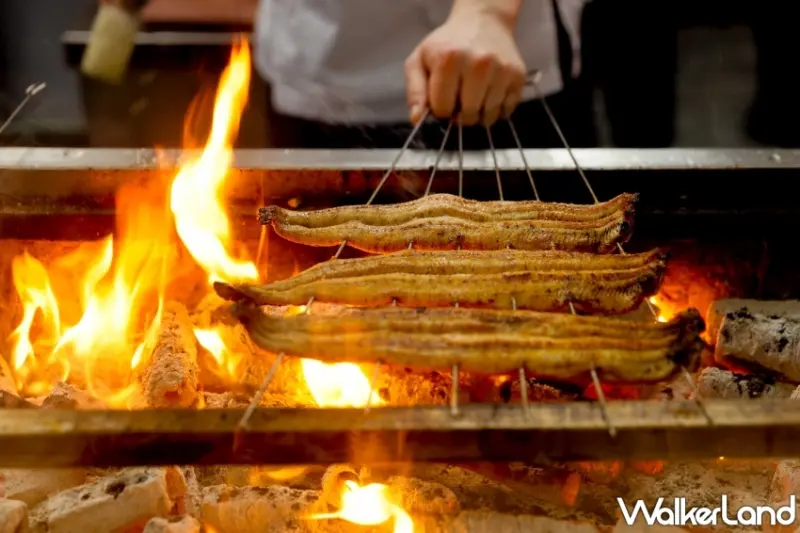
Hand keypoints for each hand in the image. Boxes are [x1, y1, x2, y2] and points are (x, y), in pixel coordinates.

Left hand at [404, 4, 525, 125]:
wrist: (483, 22)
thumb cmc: (448, 44)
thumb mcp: (420, 60)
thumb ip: (415, 90)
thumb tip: (417, 118)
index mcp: (450, 59)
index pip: (442, 109)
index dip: (440, 109)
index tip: (442, 98)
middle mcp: (479, 64)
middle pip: (467, 116)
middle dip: (459, 115)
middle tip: (458, 98)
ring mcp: (501, 70)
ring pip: (487, 117)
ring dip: (478, 114)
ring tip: (473, 96)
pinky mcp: (518, 76)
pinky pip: (506, 111)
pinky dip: (496, 110)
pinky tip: (488, 94)